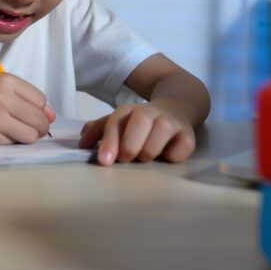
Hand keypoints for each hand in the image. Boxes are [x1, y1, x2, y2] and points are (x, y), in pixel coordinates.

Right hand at [0, 74, 55, 144]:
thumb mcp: (0, 86)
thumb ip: (27, 98)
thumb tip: (52, 116)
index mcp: (6, 81)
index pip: (41, 101)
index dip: (39, 109)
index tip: (29, 112)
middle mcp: (1, 99)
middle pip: (39, 120)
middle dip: (41, 127)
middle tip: (32, 128)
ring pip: (31, 136)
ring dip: (28, 137)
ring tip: (15, 131)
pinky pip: (14, 144)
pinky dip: (11, 141)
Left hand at [79, 100, 195, 163]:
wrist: (177, 108)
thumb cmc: (141, 124)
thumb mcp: (119, 123)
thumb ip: (99, 131)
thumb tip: (82, 143)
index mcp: (129, 111)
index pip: (116, 121)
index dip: (109, 141)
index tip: (104, 160)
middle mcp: (150, 113)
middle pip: (140, 121)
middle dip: (130, 144)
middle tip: (126, 159)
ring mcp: (171, 123)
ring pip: (161, 132)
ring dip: (150, 150)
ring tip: (145, 158)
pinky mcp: (188, 136)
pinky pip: (181, 148)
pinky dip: (173, 155)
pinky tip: (167, 156)